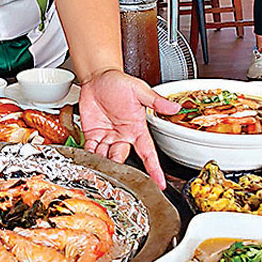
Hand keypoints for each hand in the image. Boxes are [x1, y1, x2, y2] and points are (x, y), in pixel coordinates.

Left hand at [77, 69, 175, 188]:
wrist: (98, 77)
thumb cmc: (119, 82)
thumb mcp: (139, 90)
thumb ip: (155, 101)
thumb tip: (174, 108)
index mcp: (137, 129)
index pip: (148, 153)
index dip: (154, 168)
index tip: (160, 183)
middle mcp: (123, 136)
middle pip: (122, 158)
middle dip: (117, 164)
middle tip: (112, 166)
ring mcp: (107, 137)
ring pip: (106, 157)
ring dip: (101, 161)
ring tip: (97, 163)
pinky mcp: (93, 135)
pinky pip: (91, 149)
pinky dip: (88, 154)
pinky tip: (86, 156)